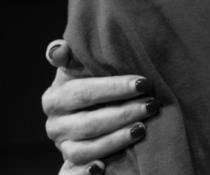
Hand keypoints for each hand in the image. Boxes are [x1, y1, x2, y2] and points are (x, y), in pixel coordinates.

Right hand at [42, 40, 157, 172]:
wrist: (90, 111)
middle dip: (124, 112)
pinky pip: (75, 172)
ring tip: (142, 129)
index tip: (143, 83)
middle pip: (89, 122)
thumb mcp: (83, 68)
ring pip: (87, 148)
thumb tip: (59, 49)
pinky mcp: (72, 163)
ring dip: (116, 139)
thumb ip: (72, 57)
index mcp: (56, 97)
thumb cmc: (94, 84)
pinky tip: (102, 168)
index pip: (84, 92)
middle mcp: (55, 123)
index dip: (114, 88)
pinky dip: (86, 172)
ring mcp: (63, 145)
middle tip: (152, 104)